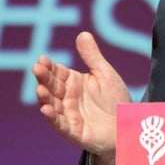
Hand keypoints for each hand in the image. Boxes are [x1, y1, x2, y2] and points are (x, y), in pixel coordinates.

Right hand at [33, 31, 129, 164]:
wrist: (127, 125)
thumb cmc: (114, 100)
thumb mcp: (105, 75)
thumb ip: (92, 57)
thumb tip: (83, 33)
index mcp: (73, 82)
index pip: (56, 72)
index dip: (49, 67)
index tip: (42, 59)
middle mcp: (67, 98)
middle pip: (51, 86)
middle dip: (44, 79)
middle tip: (37, 69)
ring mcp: (68, 114)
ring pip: (52, 105)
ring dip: (44, 98)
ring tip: (40, 89)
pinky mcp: (73, 131)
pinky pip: (60, 125)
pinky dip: (52, 118)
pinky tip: (46, 109)